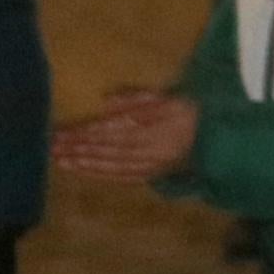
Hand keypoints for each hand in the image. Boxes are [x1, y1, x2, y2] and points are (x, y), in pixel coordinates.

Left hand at [55, 91, 198, 183]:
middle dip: (77, 149)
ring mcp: (150, 165)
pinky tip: (83, 171)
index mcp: (154, 127)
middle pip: (106, 149)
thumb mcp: (173, 96)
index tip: (60, 133)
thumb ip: (140, 98)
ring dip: (83, 164)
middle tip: (51, 148)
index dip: (84, 133)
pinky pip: (122, 176)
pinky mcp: (152, 174)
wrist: (222, 138)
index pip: (111, 131)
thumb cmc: (196, 111)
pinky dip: (100, 174)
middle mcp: (149, 150)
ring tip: (60, 160)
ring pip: (111, 165)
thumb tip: (106, 101)